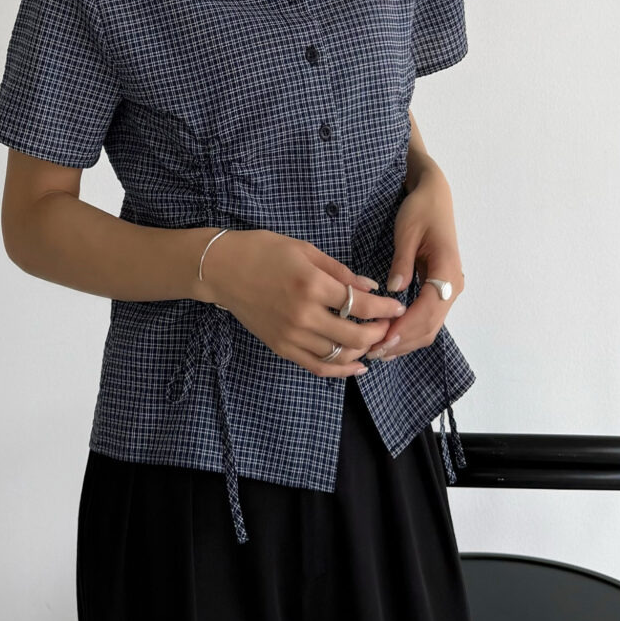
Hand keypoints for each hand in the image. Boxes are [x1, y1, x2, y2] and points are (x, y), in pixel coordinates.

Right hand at [196, 229, 407, 378]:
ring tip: (374, 343)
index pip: (360, 305)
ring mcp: (291, 335)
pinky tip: (356, 365)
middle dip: (379, 333)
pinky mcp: (281, 347)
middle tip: (389, 326)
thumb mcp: (306, 250)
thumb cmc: (264, 251)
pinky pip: (316, 366)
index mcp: (312, 285)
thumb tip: (371, 288)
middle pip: (355, 337)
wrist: (222, 270)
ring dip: (362, 352)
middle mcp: (303, 315)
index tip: (397, 307)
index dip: (385, 309)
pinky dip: (339, 369)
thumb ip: (341, 272)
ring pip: (338, 356)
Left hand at [365, 165, 464, 360]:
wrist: (435, 197)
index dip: (405, 329)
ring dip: (406, 342)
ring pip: (430, 328)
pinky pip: (427, 320)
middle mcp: (453, 286)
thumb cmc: (420, 210)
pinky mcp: (440, 292)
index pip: (427, 310)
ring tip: (377, 352)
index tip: (382, 340)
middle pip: (430, 326)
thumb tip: (394, 290)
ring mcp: (449, 291)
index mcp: (447, 271)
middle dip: (402, 342)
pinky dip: (410, 334)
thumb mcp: (407, 231)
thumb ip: (401, 261)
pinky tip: (389, 341)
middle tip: (373, 353)